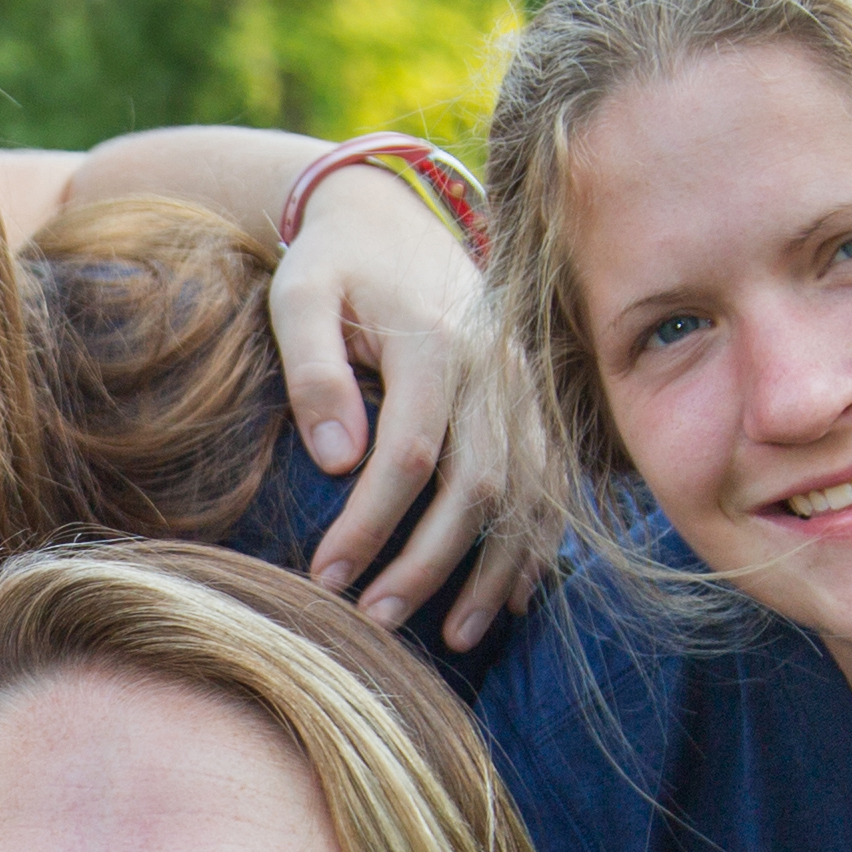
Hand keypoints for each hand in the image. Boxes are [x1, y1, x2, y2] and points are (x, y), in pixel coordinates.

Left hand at [275, 165, 550, 648]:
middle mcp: (493, 366)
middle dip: (429, 564)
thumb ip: (313, 368)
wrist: (390, 215)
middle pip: (475, 485)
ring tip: (455, 637)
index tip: (327, 578)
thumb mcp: (299, 295)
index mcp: (433, 341)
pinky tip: (513, 596)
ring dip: (492, 570)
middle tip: (376, 620)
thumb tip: (337, 459)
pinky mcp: (533, 399)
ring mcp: (523, 384)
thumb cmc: (332, 263)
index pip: (409, 454)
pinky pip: (551, 482)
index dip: (371, 525)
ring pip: (525, 492)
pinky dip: (537, 542)